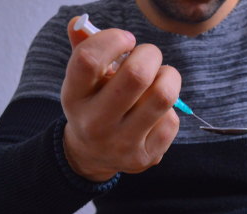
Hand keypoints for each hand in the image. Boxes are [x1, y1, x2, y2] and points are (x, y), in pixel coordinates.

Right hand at [61, 17, 180, 181]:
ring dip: (168, 77)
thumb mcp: (81, 81)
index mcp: (74, 97)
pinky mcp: (146, 157)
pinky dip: (170, 107)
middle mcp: (96, 123)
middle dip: (151, 54)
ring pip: (163, 96)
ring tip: (160, 78)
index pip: (90, 59)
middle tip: (149, 56)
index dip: (113, 39)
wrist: (92, 155)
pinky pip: (172, 120)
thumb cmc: (93, 105)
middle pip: (137, 75)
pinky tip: (156, 110)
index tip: (126, 39)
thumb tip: (79, 23)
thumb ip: (83, 48)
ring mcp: (122, 143)